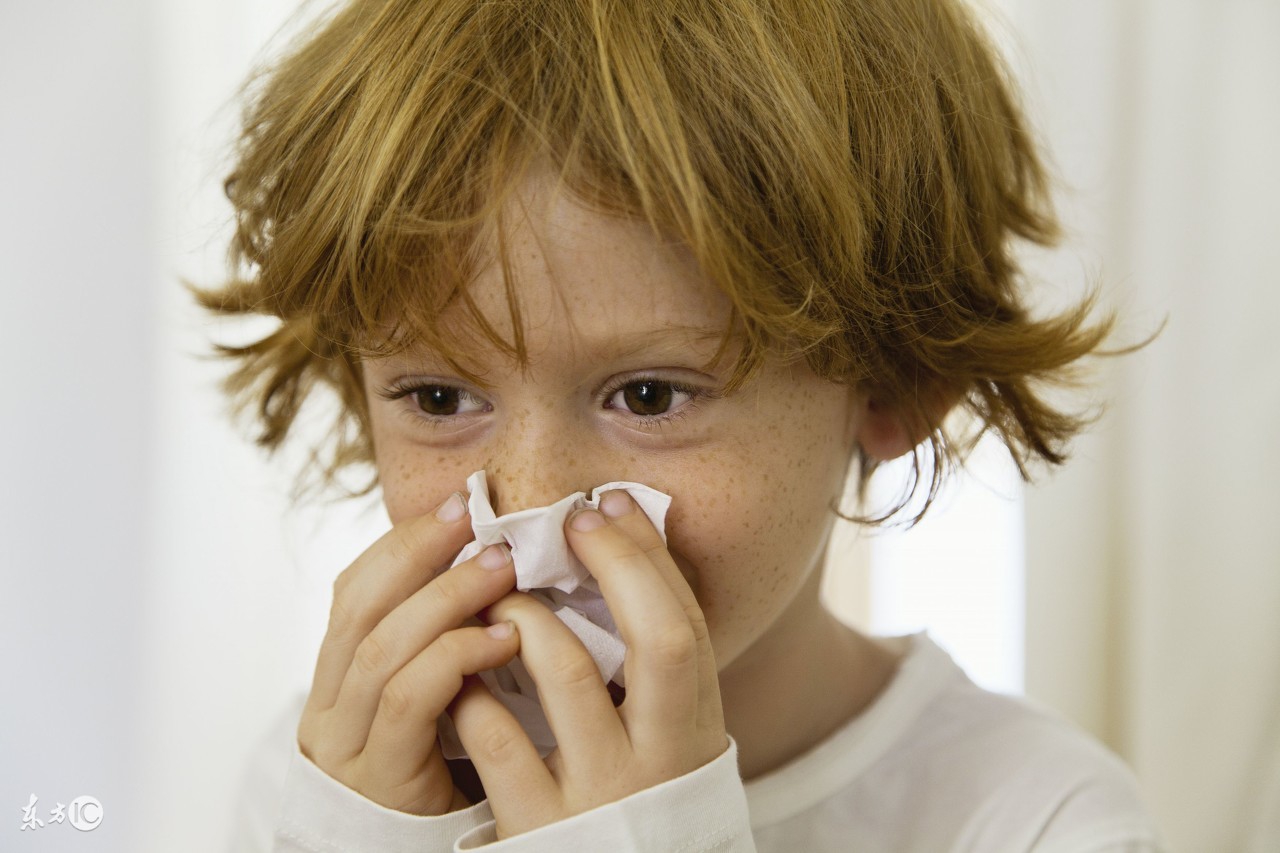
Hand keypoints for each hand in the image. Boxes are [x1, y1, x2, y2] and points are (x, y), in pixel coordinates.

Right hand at [296, 492, 520, 814]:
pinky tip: (502, 640)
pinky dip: (455, 658)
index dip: (403, 542)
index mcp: (339, 679)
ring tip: (501, 569)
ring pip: (381, 647)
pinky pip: (409, 699)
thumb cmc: (441, 775)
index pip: (354, 591)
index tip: (457, 503)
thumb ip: (443, 643)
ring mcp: (347, 743)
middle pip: (360, 607)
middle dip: (420, 553)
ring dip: (446, 598)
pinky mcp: (379, 776)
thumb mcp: (434, 700)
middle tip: (478, 520)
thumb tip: (495, 566)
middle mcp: (330, 706)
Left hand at [449, 489, 726, 837]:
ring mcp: (599, 792)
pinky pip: (497, 735)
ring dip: (526, 615)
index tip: (611, 503)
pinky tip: (462, 670)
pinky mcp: (538, 824)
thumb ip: (651, 671)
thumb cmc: (632, 801)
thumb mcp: (663, 739)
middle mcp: (657, 757)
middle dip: (617, 564)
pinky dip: (473, 690)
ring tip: (500, 589)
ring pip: (567, 672)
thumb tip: (623, 557)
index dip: (650, 556)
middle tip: (574, 518)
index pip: (686, 623)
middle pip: (657, 637)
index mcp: (692, 730)